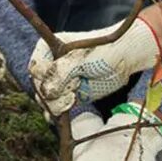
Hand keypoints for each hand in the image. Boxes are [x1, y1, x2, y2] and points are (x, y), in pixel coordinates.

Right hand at [28, 18, 160, 114]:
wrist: (126, 58)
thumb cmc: (105, 49)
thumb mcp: (82, 59)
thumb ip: (61, 73)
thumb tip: (46, 91)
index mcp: (51, 48)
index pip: (36, 67)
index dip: (41, 76)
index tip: (53, 80)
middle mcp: (53, 65)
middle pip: (39, 85)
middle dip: (50, 93)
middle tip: (68, 91)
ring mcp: (62, 81)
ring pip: (47, 98)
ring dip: (56, 103)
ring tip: (72, 97)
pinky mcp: (71, 94)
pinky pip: (58, 106)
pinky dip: (58, 111)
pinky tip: (62, 112)